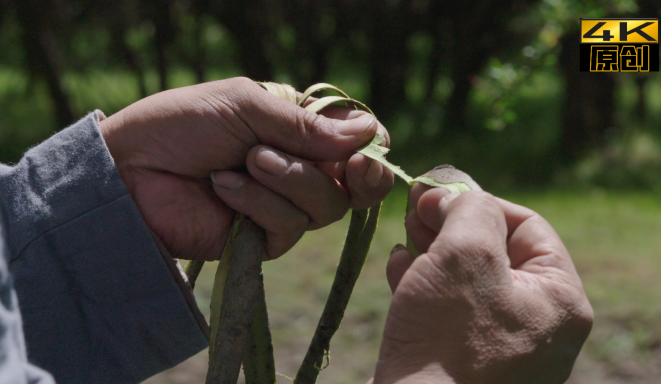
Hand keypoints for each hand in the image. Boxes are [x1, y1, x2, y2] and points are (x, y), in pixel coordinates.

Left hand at [99, 77, 392, 260]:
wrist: (129, 170)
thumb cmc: (182, 124)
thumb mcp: (245, 106)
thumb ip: (304, 125)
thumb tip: (369, 133)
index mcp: (297, 132)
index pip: (353, 144)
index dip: (371, 146)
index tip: (374, 143)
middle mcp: (297, 170)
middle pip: (355, 184)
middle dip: (355, 173)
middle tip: (350, 165)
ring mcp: (281, 206)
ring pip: (325, 206)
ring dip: (288, 178)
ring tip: (245, 160)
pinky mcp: (262, 240)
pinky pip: (288, 227)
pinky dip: (258, 203)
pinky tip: (223, 186)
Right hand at [374, 186, 592, 383]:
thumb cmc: (448, 339)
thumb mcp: (465, 254)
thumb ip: (470, 209)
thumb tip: (457, 195)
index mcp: (559, 299)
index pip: (527, 226)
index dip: (480, 201)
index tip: (435, 192)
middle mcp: (537, 324)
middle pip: (495, 250)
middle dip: (451, 224)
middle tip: (415, 208)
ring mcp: (500, 346)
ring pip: (467, 277)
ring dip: (433, 248)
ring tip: (404, 237)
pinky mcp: (463, 360)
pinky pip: (448, 308)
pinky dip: (424, 281)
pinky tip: (397, 267)